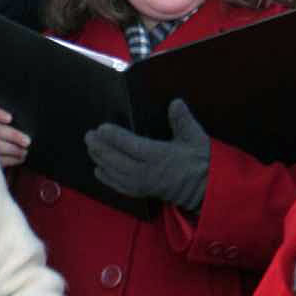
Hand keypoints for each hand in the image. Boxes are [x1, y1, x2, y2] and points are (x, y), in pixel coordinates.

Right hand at [0, 103, 29, 167]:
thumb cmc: (8, 135)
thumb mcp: (9, 125)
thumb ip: (15, 123)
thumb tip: (27, 125)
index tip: (10, 118)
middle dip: (12, 135)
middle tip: (27, 141)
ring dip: (12, 149)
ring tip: (24, 151)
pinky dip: (10, 159)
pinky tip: (20, 158)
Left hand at [84, 99, 209, 212]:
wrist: (207, 189)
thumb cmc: (201, 161)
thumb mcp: (196, 138)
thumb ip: (183, 121)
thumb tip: (175, 103)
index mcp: (161, 156)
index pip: (132, 146)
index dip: (115, 137)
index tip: (102, 128)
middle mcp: (148, 172)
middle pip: (118, 160)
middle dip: (101, 148)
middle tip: (88, 136)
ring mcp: (144, 184)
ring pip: (116, 173)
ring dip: (100, 160)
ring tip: (90, 148)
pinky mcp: (143, 192)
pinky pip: (120, 186)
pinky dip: (107, 178)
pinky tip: (98, 170)